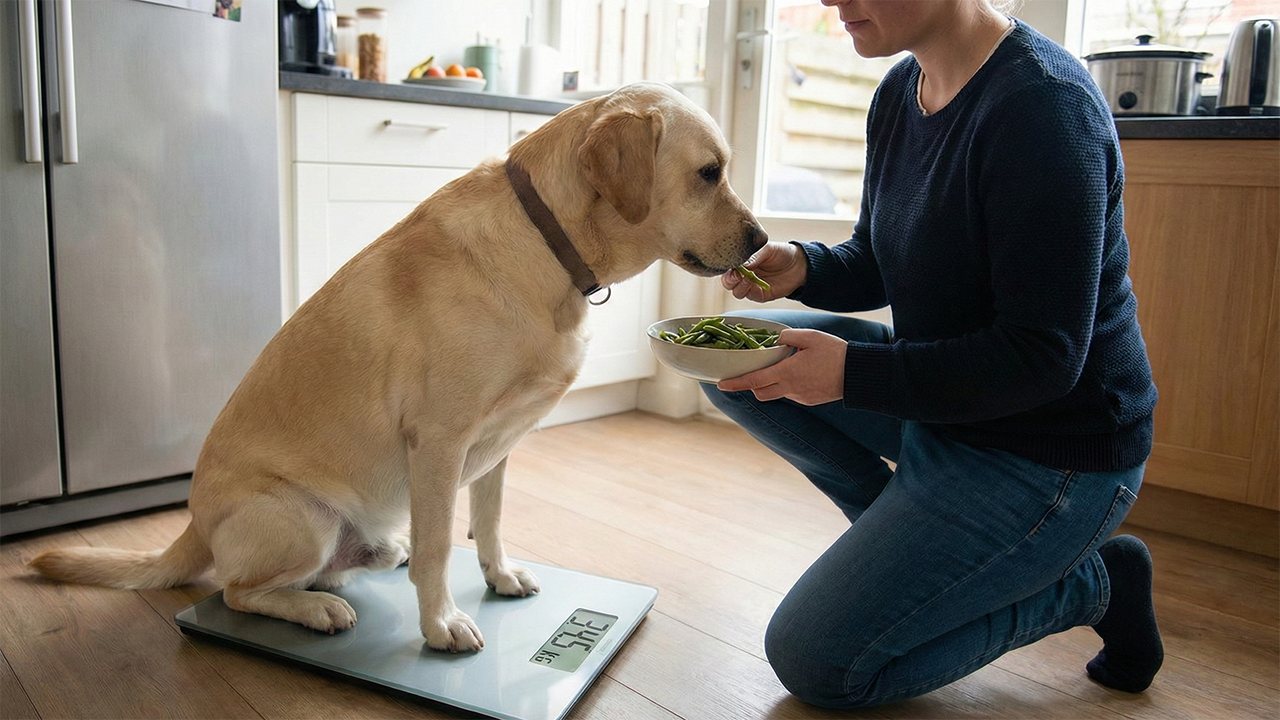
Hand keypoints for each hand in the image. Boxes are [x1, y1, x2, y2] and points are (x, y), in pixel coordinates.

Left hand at [716, 328, 845, 405]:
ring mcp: (800, 397)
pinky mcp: (809, 400)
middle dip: (751, 385)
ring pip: (776, 393)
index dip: (736, 383)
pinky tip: (802, 373)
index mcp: (787, 372)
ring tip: (782, 368)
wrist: (858, 374)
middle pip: (761, 392)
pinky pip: (792, 394)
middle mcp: (790, 388)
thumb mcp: (809, 337)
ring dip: (772, 384)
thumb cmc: (834, 352)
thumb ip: (787, 336)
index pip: (754, 380)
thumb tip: (774, 339)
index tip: (721, 384)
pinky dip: (788, 385)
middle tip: (750, 373)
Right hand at [723, 241, 808, 301]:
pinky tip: (754, 284)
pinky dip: (750, 291)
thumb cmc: (782, 253)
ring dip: (740, 287)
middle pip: (729, 284)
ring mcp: (753, 286)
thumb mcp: (767, 250)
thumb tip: (740, 266)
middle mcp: (745, 276)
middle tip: (736, 276)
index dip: (726, 271)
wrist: (800, 263)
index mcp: (743, 264)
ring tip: (747, 279)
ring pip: (737, 292)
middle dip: (729, 281)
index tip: (732, 268)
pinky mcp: (762, 295)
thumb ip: (754, 258)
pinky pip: (752, 296)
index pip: (728, 270)